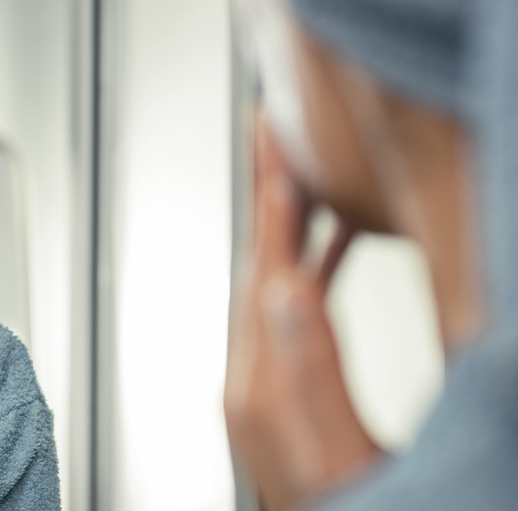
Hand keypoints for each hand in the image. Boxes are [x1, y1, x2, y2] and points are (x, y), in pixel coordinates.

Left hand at [223, 117, 380, 510]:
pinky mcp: (279, 399)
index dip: (272, 195)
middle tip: (277, 134)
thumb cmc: (355, 510)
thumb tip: (285, 291)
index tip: (270, 135)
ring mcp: (262, 391)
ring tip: (312, 180)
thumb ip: (313, 374)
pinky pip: (288, 315)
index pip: (265, 267)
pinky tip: (328, 259)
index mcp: (262, 388)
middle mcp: (251, 384)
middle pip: (259, 264)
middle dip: (270, 193)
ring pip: (272, 283)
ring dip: (291, 227)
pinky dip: (307, 271)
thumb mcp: (343, 452)